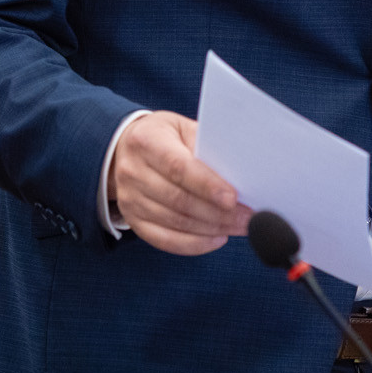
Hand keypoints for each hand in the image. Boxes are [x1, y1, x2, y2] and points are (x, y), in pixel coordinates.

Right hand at [109, 111, 251, 254]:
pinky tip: (216, 238)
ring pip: (175, 222)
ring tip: (239, 227)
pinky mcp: (134, 220)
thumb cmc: (162, 137)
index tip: (232, 198)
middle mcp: (133, 171)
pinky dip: (194, 244)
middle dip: (218, 213)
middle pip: (178, 199)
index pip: (178, 167)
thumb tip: (238, 171)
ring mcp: (130, 199)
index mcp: (146, 141)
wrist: (124, 149)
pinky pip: (165, 240)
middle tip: (247, 217)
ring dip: (211, 229)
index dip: (207, 185)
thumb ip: (205, 146)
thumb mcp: (181, 128)